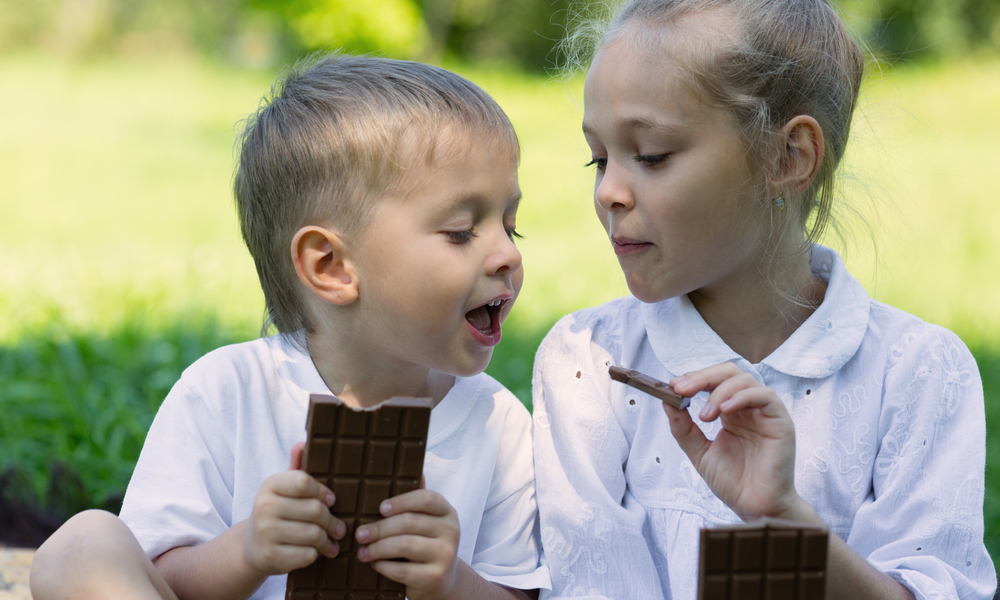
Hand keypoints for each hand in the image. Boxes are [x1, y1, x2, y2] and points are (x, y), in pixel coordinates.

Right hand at [242, 442, 345, 575]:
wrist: (252, 546)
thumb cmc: (277, 512)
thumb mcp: (283, 489)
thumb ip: (296, 468)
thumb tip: (302, 443)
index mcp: (270, 485)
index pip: (304, 482)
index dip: (323, 492)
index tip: (331, 500)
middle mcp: (263, 507)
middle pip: (315, 510)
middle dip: (332, 521)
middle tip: (339, 527)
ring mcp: (265, 533)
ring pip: (314, 534)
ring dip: (327, 540)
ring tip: (331, 541)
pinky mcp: (270, 557)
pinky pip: (307, 555)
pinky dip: (316, 554)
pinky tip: (316, 552)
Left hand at [354, 486, 460, 599]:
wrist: (442, 582)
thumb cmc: (426, 545)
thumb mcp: (427, 522)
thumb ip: (418, 501)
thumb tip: (414, 471)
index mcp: (447, 512)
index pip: (426, 498)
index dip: (401, 501)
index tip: (380, 508)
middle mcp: (451, 531)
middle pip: (409, 522)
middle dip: (379, 528)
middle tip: (359, 534)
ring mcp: (446, 555)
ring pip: (404, 545)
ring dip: (377, 548)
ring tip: (362, 551)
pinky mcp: (436, 577)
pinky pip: (402, 570)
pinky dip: (383, 566)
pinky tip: (374, 564)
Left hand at [667, 363, 805, 520]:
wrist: (754, 507)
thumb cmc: (733, 482)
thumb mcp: (699, 452)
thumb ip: (683, 428)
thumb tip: (667, 401)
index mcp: (731, 412)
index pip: (714, 381)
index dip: (694, 379)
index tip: (672, 386)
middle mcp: (748, 408)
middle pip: (728, 373)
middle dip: (702, 377)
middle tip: (681, 389)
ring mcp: (765, 413)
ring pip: (745, 380)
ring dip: (719, 392)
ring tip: (705, 416)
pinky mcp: (781, 421)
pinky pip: (765, 396)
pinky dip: (742, 397)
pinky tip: (725, 411)